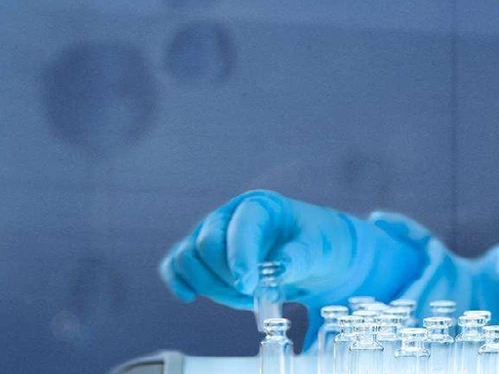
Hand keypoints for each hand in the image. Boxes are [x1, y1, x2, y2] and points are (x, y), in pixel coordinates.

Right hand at [159, 190, 423, 334]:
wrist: (311, 252)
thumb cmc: (315, 243)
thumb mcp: (318, 249)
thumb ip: (299, 257)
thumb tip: (278, 268)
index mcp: (260, 205)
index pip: (239, 227)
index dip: (240, 258)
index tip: (250, 287)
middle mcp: (229, 214)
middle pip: (207, 244)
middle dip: (228, 278)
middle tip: (256, 294)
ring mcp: (210, 232)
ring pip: (188, 257)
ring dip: (211, 287)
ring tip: (243, 297)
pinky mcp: (201, 253)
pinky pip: (176, 264)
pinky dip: (179, 281)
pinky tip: (189, 296)